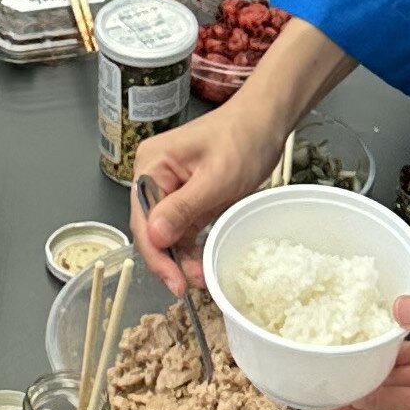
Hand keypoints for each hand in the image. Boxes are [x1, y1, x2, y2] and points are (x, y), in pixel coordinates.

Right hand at [128, 97, 283, 286]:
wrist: (267, 122)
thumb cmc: (243, 139)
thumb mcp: (216, 177)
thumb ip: (184, 207)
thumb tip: (155, 236)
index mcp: (152, 165)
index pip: (142, 217)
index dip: (155, 253)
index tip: (174, 281)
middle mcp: (155, 177)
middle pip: (151, 228)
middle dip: (168, 260)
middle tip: (187, 287)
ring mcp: (172, 189)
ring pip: (168, 234)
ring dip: (181, 259)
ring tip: (200, 279)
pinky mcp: (190, 199)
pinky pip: (184, 230)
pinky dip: (192, 249)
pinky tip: (201, 265)